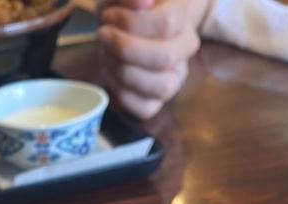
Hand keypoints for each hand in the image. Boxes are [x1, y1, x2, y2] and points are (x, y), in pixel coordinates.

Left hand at [98, 0, 209, 118]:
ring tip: (107, 57)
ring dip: (122, 72)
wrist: (128, 29)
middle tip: (103, 36)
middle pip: (163, 57)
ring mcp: (174, 78)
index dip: (131, 22)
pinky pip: (145, 109)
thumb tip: (144, 3)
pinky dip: (122, 94)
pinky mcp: (158, 101)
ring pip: (158, 86)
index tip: (108, 17)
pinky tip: (113, 74)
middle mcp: (184, 50)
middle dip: (124, 49)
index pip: (166, 24)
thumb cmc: (125, 8)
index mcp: (182, 18)